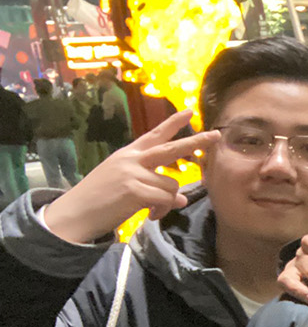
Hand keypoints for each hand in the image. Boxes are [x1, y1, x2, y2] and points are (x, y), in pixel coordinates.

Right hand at [42, 110, 215, 244]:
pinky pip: (165, 200)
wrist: (74, 213)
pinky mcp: (134, 190)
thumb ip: (152, 185)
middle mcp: (131, 159)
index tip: (190, 111)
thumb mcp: (124, 183)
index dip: (173, 123)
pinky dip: (163, 210)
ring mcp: (133, 173)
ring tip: (153, 210)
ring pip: (171, 185)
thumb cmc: (99, 199)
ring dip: (168, 202)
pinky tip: (150, 215)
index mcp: (128, 154)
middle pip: (171, 149)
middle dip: (195, 142)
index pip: (154, 135)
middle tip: (215, 135)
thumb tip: (180, 198)